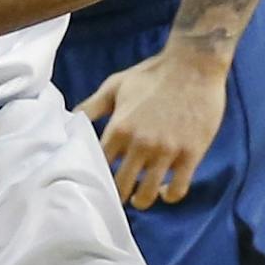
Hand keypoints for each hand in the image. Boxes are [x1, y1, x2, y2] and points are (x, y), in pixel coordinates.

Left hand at [75, 50, 227, 209]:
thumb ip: (92, 106)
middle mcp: (140, 144)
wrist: (194, 63)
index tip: (97, 182)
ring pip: (147, 195)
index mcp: (119, 128)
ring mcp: (166, 151)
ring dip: (141, 200)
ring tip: (140, 197)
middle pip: (120, 187)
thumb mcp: (116, 85)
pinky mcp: (191, 153)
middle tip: (118, 195)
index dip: (95, 177)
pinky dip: (169, 195)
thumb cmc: (153, 73)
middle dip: (117, 195)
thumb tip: (70, 123)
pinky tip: (166, 190)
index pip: (98, 167)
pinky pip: (178, 189)